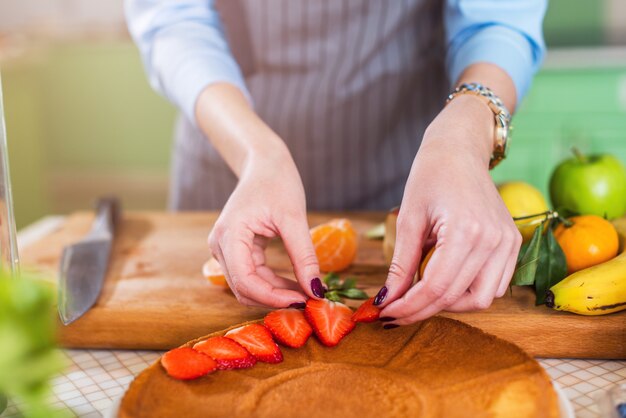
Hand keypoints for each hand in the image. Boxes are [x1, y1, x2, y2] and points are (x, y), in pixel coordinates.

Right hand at [208, 145, 322, 307]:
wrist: (265, 163)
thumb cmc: (277, 181)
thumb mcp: (294, 218)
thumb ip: (304, 256)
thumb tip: (316, 290)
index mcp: (229, 235)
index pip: (246, 280)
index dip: (273, 297)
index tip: (303, 300)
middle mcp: (221, 245)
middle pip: (244, 288)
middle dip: (275, 298)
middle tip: (309, 300)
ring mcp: (227, 249)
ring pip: (248, 286)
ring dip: (276, 294)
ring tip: (306, 293)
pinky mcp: (237, 250)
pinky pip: (253, 276)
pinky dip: (274, 284)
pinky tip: (297, 284)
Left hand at [375, 95, 521, 324]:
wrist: (460, 150)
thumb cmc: (430, 176)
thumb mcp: (408, 218)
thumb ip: (400, 264)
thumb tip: (386, 300)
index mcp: (467, 231)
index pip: (436, 287)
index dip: (408, 306)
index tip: (385, 314)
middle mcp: (494, 241)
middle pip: (457, 298)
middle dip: (422, 310)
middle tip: (395, 311)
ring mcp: (509, 243)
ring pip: (482, 299)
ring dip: (449, 304)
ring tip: (420, 292)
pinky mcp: (513, 244)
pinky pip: (494, 285)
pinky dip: (467, 292)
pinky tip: (443, 281)